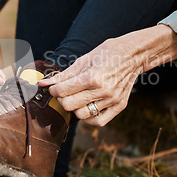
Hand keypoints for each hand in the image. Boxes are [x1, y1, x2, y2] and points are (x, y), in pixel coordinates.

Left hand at [39, 25, 176, 125]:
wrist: (133, 55)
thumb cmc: (107, 54)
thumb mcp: (83, 60)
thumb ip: (63, 75)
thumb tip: (43, 83)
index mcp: (92, 77)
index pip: (62, 91)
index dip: (53, 90)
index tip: (55, 87)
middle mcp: (103, 91)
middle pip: (69, 106)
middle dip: (62, 99)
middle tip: (66, 92)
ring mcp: (112, 100)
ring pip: (82, 115)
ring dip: (75, 108)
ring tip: (78, 98)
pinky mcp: (120, 106)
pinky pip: (99, 121)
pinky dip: (90, 117)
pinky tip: (88, 106)